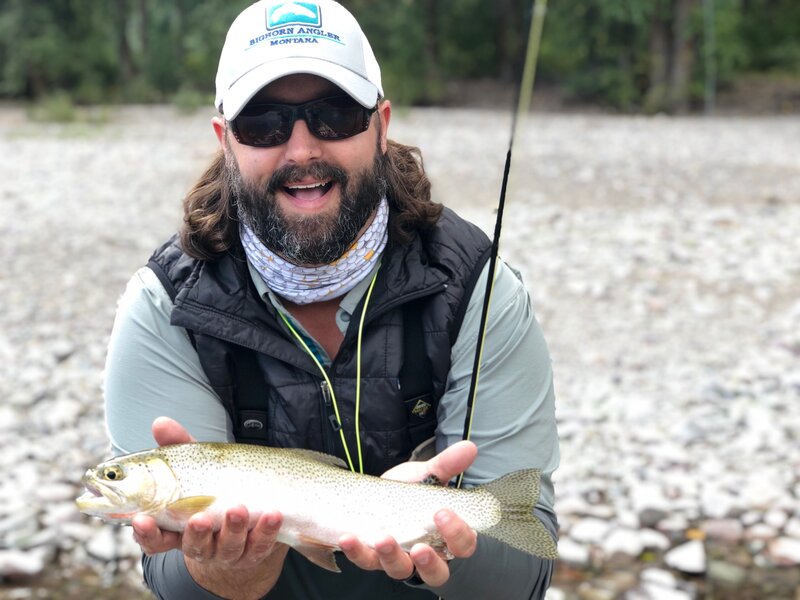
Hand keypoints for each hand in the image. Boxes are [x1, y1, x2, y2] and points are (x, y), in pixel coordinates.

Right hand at [131, 417, 284, 570]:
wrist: (251, 512)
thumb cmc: (212, 485)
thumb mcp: (196, 464)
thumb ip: (179, 447)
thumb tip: (160, 423)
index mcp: (178, 528)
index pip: (155, 539)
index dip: (146, 532)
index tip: (142, 519)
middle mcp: (201, 544)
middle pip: (193, 546)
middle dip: (196, 533)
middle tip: (199, 518)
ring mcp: (228, 550)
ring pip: (228, 546)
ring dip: (234, 528)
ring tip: (239, 508)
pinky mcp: (255, 551)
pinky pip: (261, 545)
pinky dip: (266, 531)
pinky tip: (272, 515)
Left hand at [339, 441, 478, 586]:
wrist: (382, 493)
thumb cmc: (412, 491)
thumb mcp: (429, 476)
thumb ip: (447, 465)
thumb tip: (469, 447)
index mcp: (446, 536)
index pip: (462, 545)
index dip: (457, 535)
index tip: (443, 513)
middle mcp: (426, 554)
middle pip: (436, 572)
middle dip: (429, 562)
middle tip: (420, 546)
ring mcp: (398, 558)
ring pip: (400, 569)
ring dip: (391, 557)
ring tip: (382, 539)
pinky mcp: (373, 556)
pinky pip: (366, 560)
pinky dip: (357, 551)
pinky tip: (348, 537)